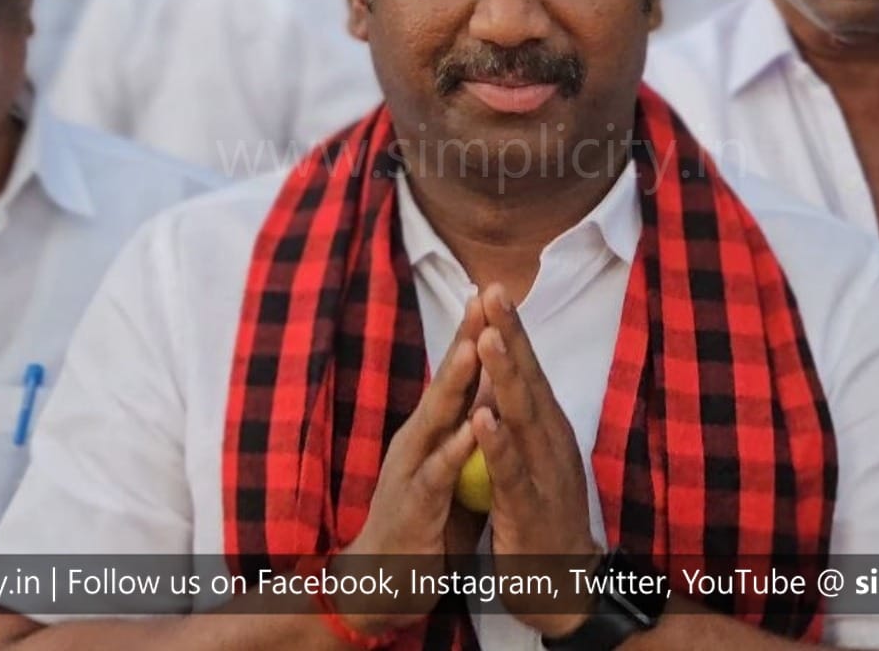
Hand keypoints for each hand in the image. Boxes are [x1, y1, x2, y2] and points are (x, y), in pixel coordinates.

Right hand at [335, 303, 484, 634]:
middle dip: (465, 338)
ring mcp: (412, 468)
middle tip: (483, 296)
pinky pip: (437, 472)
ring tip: (476, 344)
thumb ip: (470, 435)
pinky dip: (455, 448)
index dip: (475, 335)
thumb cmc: (424, 523)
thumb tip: (492, 397)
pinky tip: (472, 426)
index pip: (458, 376)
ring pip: (437, 417)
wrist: (384, 582)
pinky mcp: (414, 503)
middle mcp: (418, 439)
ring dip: (456, 380)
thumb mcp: (453, 470)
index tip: (494, 295)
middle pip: (446, 381)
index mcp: (433, 432)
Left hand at [470, 284, 600, 638]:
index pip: (527, 369)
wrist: (568, 583)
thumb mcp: (535, 456)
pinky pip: (511, 471)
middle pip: (528, 380)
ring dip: (505, 376)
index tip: (493, 288)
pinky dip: (498, 443)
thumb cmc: (545, 514)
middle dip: (509, 335)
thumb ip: (522, 418)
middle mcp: (551, 441)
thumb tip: (507, 373)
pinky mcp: (530, 507)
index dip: (511, 329)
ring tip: (487, 338)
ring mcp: (544, 472)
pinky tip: (483, 418)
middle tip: (494, 292)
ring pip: (522, 417)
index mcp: (546, 428)